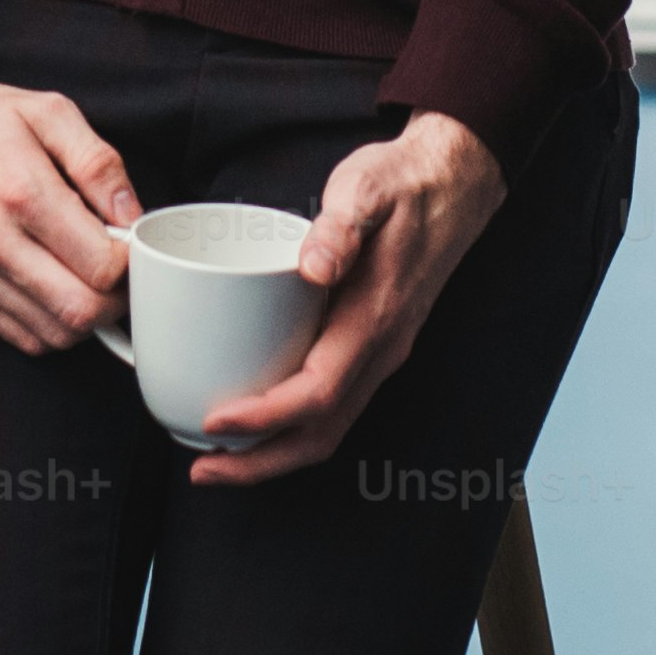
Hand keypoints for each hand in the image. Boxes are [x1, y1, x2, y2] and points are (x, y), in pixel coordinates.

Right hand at [0, 50, 141, 356]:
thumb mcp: (48, 112)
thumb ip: (99, 163)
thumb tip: (132, 216)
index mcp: (21, 190)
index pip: (101, 265)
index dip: (131, 261)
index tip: (130, 243)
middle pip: (81, 311)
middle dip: (116, 299)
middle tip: (119, 270)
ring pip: (53, 335)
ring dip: (86, 318)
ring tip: (88, 279)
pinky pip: (21, 337)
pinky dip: (51, 327)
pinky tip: (56, 290)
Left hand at [184, 113, 507, 484]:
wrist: (454, 184)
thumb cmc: (401, 185)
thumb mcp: (367, 187)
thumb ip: (341, 225)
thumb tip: (313, 267)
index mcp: (375, 318)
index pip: (318, 391)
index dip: (265, 417)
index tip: (215, 423)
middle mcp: (381, 349)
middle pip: (322, 433)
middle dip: (261, 463)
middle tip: (202, 470)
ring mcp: (379, 353)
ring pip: (328, 427)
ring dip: (274, 453)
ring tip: (216, 458)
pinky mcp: (370, 346)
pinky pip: (331, 404)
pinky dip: (290, 426)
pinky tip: (254, 416)